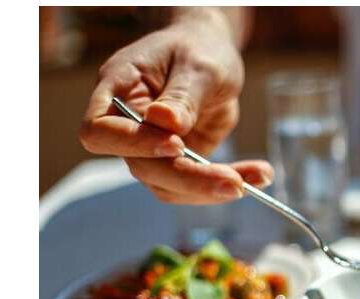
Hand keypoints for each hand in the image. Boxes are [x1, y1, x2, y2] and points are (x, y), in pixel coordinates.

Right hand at [79, 10, 271, 203]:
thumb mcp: (199, 65)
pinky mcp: (177, 162)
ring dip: (212, 189)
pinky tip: (260, 175)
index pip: (100, 131)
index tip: (177, 144)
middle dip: (190, 178)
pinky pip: (195, 185)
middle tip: (235, 183)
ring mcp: (150, 148)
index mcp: (117, 90)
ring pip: (168, 185)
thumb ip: (183, 95)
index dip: (133, 144)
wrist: (211, 54)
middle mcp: (126, 125)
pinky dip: (226, 183)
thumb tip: (165, 123)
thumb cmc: (198, 48)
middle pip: (142, 167)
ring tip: (260, 176)